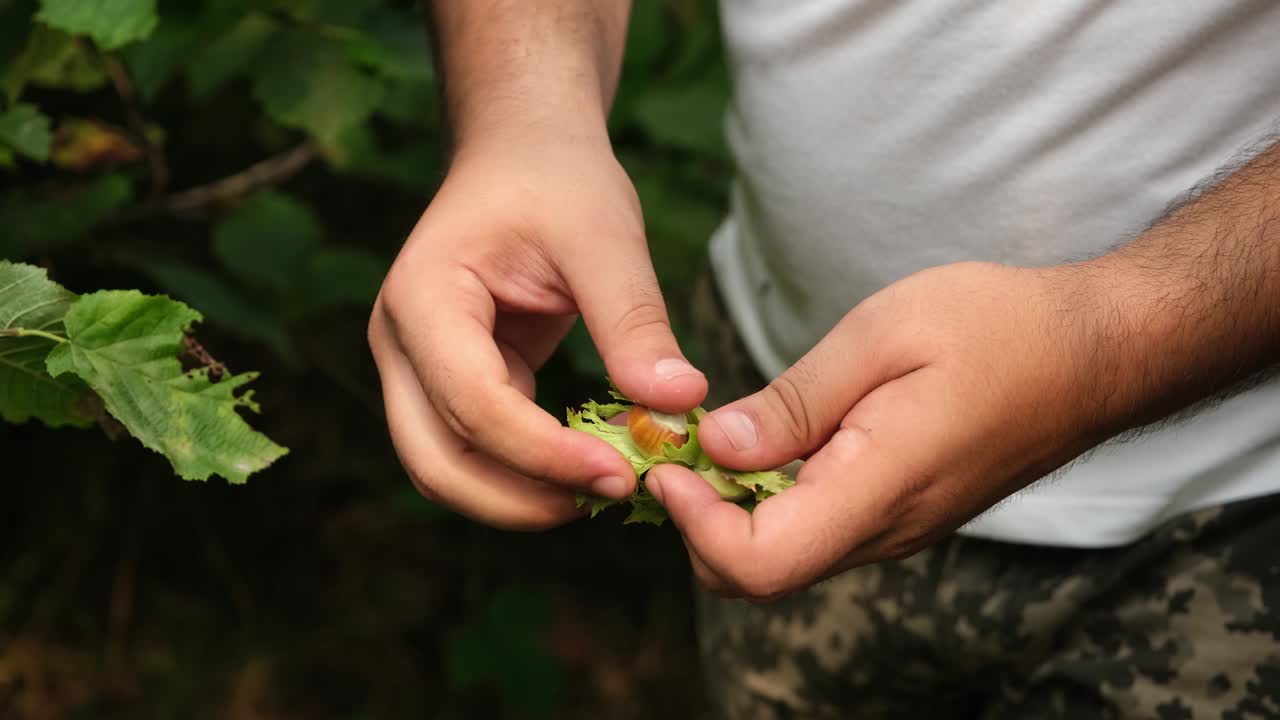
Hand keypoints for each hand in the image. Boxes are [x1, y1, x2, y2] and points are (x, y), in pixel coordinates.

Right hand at [368, 132, 706, 529]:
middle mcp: (400, 343)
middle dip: (521, 498)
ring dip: (520, 497)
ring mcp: (417, 369)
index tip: (621, 473)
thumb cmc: (557, 179)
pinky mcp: (451, 384)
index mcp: (423, 298)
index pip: (471, 403)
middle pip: (437, 462)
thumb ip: (634, 321)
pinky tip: (592, 466)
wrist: (523, 153)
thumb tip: (679, 404)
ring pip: (448, 470)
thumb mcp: (605, 237)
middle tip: (614, 494)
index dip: (542, 453)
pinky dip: (527, 474)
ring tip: (606, 487)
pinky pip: (477, 452)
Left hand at [647, 261, 1109, 598]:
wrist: (1092, 352)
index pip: (760, 562)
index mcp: (880, 487)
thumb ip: (797, 402)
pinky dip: (768, 499)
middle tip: (679, 447)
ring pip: (783, 556)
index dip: (695, 526)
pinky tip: (763, 442)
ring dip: (729, 510)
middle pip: (758, 574)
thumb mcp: (883, 335)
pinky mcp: (898, 514)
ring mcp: (895, 530)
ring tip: (712, 436)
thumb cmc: (998, 328)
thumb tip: (717, 448)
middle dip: (698, 522)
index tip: (672, 463)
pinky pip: (814, 530)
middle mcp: (885, 531)